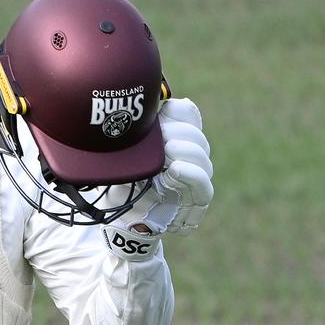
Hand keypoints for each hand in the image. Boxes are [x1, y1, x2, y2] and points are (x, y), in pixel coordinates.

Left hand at [103, 98, 213, 258]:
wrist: (121, 220)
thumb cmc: (123, 182)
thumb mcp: (122, 151)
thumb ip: (132, 130)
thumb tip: (138, 104)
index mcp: (176, 137)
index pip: (189, 115)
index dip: (177, 111)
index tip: (161, 112)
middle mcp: (191, 156)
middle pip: (196, 135)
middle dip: (178, 131)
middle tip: (160, 136)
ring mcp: (196, 178)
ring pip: (203, 156)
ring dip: (185, 149)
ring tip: (168, 149)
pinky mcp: (197, 201)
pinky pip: (203, 185)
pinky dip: (191, 174)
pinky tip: (174, 169)